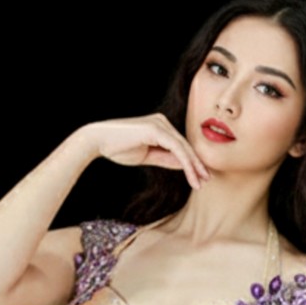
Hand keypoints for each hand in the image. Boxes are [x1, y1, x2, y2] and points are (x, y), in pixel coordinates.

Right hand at [81, 116, 210, 190]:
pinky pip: (176, 148)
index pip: (180, 146)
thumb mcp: (147, 156)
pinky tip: (191, 175)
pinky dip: (185, 163)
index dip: (192, 162)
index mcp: (160, 127)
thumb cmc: (119, 148)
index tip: (201, 177)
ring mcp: (160, 123)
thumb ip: (165, 159)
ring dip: (193, 166)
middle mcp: (162, 122)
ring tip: (200, 182)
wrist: (99, 140)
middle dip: (197, 165)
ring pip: (183, 148)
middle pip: (185, 146)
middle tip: (206, 180)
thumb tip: (183, 165)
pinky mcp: (156, 129)